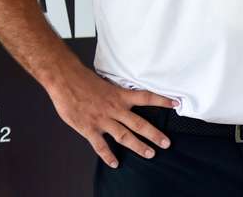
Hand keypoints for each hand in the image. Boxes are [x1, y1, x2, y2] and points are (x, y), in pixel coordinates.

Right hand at [47, 64, 176, 167]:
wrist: (65, 79)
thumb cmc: (84, 80)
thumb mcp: (107, 83)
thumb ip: (118, 93)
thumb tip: (128, 96)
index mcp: (120, 95)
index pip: (147, 97)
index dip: (162, 100)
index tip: (176, 103)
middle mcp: (115, 108)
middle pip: (139, 123)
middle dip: (154, 134)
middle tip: (167, 143)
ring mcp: (103, 120)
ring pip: (124, 136)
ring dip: (138, 146)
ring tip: (150, 154)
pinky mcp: (89, 128)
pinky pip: (100, 146)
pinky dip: (108, 156)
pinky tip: (115, 164)